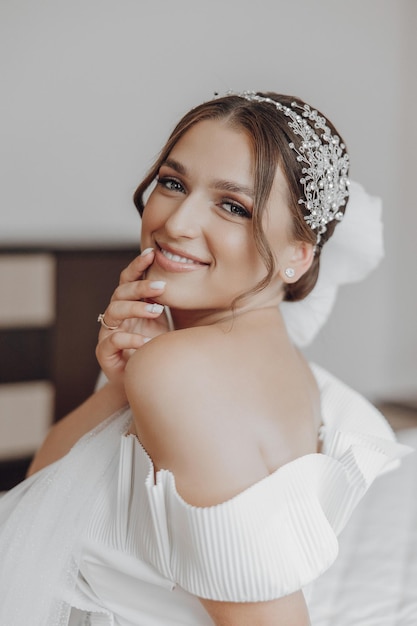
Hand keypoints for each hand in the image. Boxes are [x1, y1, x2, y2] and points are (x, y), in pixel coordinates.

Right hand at [96, 248, 168, 384]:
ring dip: (136, 308)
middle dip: (140, 287)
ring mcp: (108, 333)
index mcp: (129, 304)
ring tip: (157, 310)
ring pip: (114, 311)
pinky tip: (146, 342)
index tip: (152, 254)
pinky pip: (112, 341)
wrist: (147, 380)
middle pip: (121, 292)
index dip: (138, 266)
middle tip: (161, 287)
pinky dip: (129, 339)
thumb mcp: (165, 322)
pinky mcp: (105, 353)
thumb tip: (190, 278)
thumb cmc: (156, 348)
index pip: (129, 279)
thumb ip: (167, 303)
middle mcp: (116, 315)